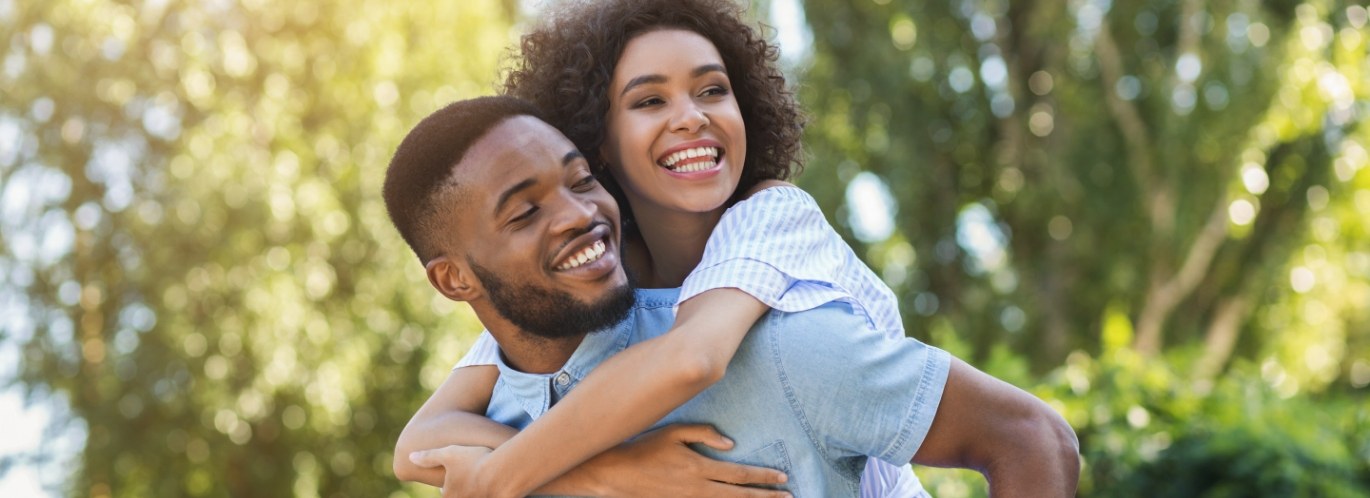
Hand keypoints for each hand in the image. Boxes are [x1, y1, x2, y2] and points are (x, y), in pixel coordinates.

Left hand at [408, 444, 492, 496]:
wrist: (502, 472)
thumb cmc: (474, 462)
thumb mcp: (449, 454)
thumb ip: (429, 457)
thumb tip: (411, 457)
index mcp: (450, 493)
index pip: (445, 492)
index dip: (448, 485)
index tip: (455, 477)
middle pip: (460, 496)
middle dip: (463, 489)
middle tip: (469, 479)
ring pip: (475, 496)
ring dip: (477, 490)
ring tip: (483, 480)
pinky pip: (492, 495)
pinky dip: (492, 491)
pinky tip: (498, 483)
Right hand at [584, 423, 790, 497]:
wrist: (614, 474)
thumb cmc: (644, 448)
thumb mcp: (673, 432)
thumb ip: (704, 434)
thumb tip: (731, 444)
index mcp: (698, 467)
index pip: (740, 475)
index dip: (764, 477)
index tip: (783, 478)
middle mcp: (697, 489)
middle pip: (739, 497)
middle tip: (790, 497)